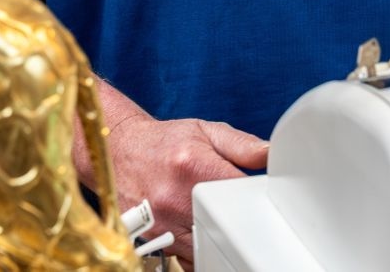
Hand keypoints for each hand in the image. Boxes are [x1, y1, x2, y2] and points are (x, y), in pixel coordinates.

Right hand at [108, 114, 268, 266]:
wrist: (118, 151)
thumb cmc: (164, 141)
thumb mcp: (205, 131)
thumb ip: (242, 145)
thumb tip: (271, 155)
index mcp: (193, 165)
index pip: (239, 192)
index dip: (255, 196)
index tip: (259, 195)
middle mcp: (174, 197)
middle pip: (223, 225)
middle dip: (237, 221)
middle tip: (242, 213)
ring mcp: (160, 222)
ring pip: (204, 247)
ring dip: (217, 238)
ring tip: (220, 222)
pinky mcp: (151, 238)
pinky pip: (184, 258)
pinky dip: (197, 251)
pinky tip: (201, 235)